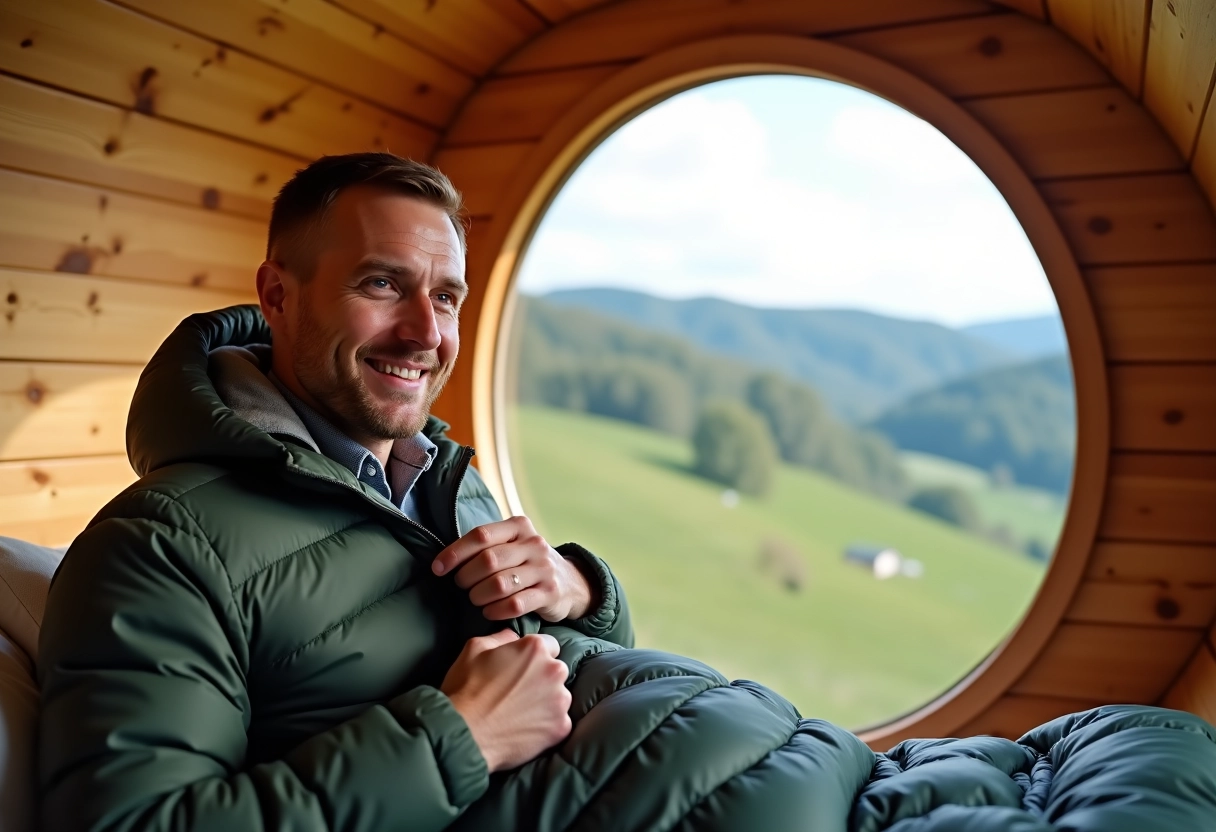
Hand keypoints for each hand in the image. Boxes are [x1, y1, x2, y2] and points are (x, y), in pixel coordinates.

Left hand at [432, 516, 593, 621]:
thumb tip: (444, 560)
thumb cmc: (528, 563)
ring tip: (475, 599)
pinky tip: (489, 611)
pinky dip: (495, 610)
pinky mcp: (550, 593)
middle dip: (466, 577)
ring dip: (479, 595)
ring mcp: (544, 569)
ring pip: (500, 584)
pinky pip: (515, 605)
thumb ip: (486, 546)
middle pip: (488, 560)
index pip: (481, 535)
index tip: (438, 568)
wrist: (571, 582)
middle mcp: (534, 544)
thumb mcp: (513, 544)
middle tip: (461, 586)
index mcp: (519, 526)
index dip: (455, 553)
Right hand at [441, 629, 571, 771]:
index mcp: (535, 648)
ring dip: (546, 702)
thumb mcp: (475, 649)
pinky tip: (525, 728)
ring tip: (519, 713)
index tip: (521, 669)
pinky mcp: (561, 727)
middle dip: (542, 678)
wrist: (464, 734)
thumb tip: (514, 636)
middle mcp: (554, 671)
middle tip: (517, 692)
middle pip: (556, 671)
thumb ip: (502, 637)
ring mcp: (560, 701)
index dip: (534, 657)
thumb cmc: (465, 689)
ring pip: (559, 697)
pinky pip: (559, 722)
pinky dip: (546, 725)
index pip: (549, 645)